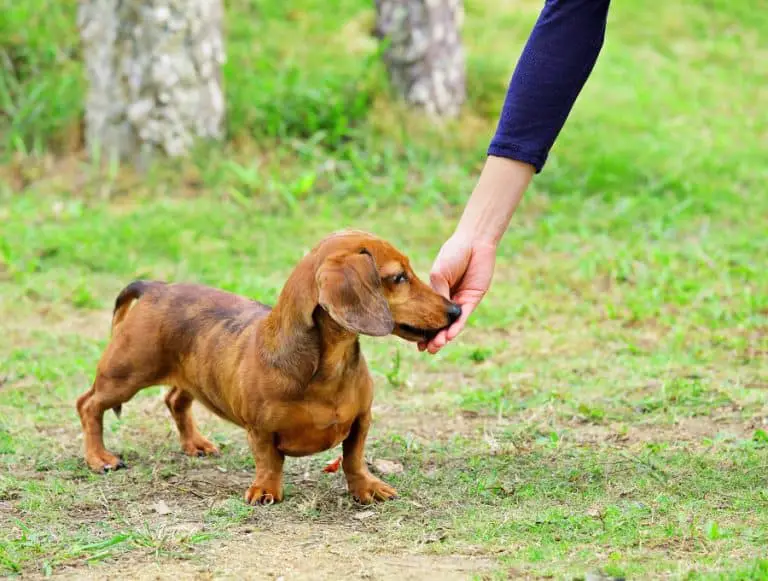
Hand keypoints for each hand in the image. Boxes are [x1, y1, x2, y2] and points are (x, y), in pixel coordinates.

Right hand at [418, 233, 496, 353]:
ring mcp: (459, 301)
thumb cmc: (453, 254)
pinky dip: (456, 326)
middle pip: (439, 324)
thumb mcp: (438, 274)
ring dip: (443, 336)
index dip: (421, 328)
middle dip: (432, 337)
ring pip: (451, 324)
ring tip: (435, 346)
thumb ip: (437, 294)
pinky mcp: (472, 300)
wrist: (474, 243)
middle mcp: (446, 300)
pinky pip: (463, 317)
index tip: (414, 341)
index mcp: (434, 292)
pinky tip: (449, 335)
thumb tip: (433, 315)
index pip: (426, 314)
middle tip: (426, 349)